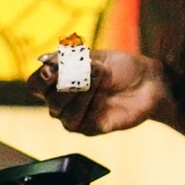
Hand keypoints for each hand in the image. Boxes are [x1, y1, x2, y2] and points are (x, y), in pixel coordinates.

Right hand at [28, 50, 168, 134]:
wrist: (149, 82)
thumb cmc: (122, 67)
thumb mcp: (93, 56)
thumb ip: (68, 60)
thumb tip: (44, 63)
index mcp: (60, 81)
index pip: (35, 84)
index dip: (41, 77)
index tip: (56, 67)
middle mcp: (64, 101)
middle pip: (47, 99)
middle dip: (66, 81)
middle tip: (87, 69)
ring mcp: (76, 116)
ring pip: (59, 112)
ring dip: (78, 92)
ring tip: (98, 78)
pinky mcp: (90, 128)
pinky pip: (77, 122)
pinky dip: (87, 105)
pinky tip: (101, 95)